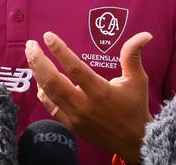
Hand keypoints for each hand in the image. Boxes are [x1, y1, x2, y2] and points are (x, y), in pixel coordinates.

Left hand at [25, 31, 152, 163]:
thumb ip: (133, 55)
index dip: (60, 50)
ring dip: (37, 73)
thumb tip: (144, 35)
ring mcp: (75, 117)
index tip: (48, 36)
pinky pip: (51, 107)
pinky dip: (43, 93)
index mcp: (100, 91)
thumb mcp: (137, 80)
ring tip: (32, 56)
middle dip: (38, 61)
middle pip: (53, 81)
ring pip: (48, 93)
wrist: (134, 141)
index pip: (75, 68)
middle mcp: (85, 105)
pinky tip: (39, 80)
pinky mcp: (71, 125)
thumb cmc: (135, 107)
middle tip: (31, 44)